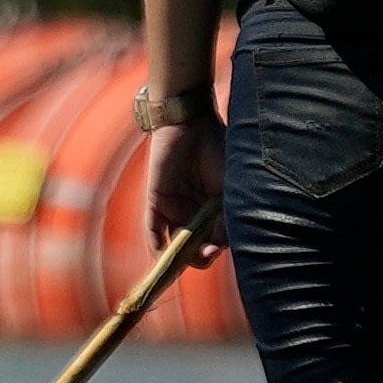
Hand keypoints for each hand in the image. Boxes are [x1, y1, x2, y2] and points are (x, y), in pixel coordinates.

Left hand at [142, 109, 225, 261]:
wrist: (191, 124)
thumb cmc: (217, 151)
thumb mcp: (229, 186)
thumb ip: (225, 215)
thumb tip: (220, 244)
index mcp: (215, 210)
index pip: (215, 240)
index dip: (215, 250)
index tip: (216, 250)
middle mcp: (195, 213)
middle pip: (195, 246)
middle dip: (199, 256)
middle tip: (204, 254)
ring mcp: (175, 209)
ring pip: (174, 242)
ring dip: (178, 256)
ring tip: (185, 258)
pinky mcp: (155, 202)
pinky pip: (153, 230)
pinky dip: (157, 245)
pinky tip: (164, 257)